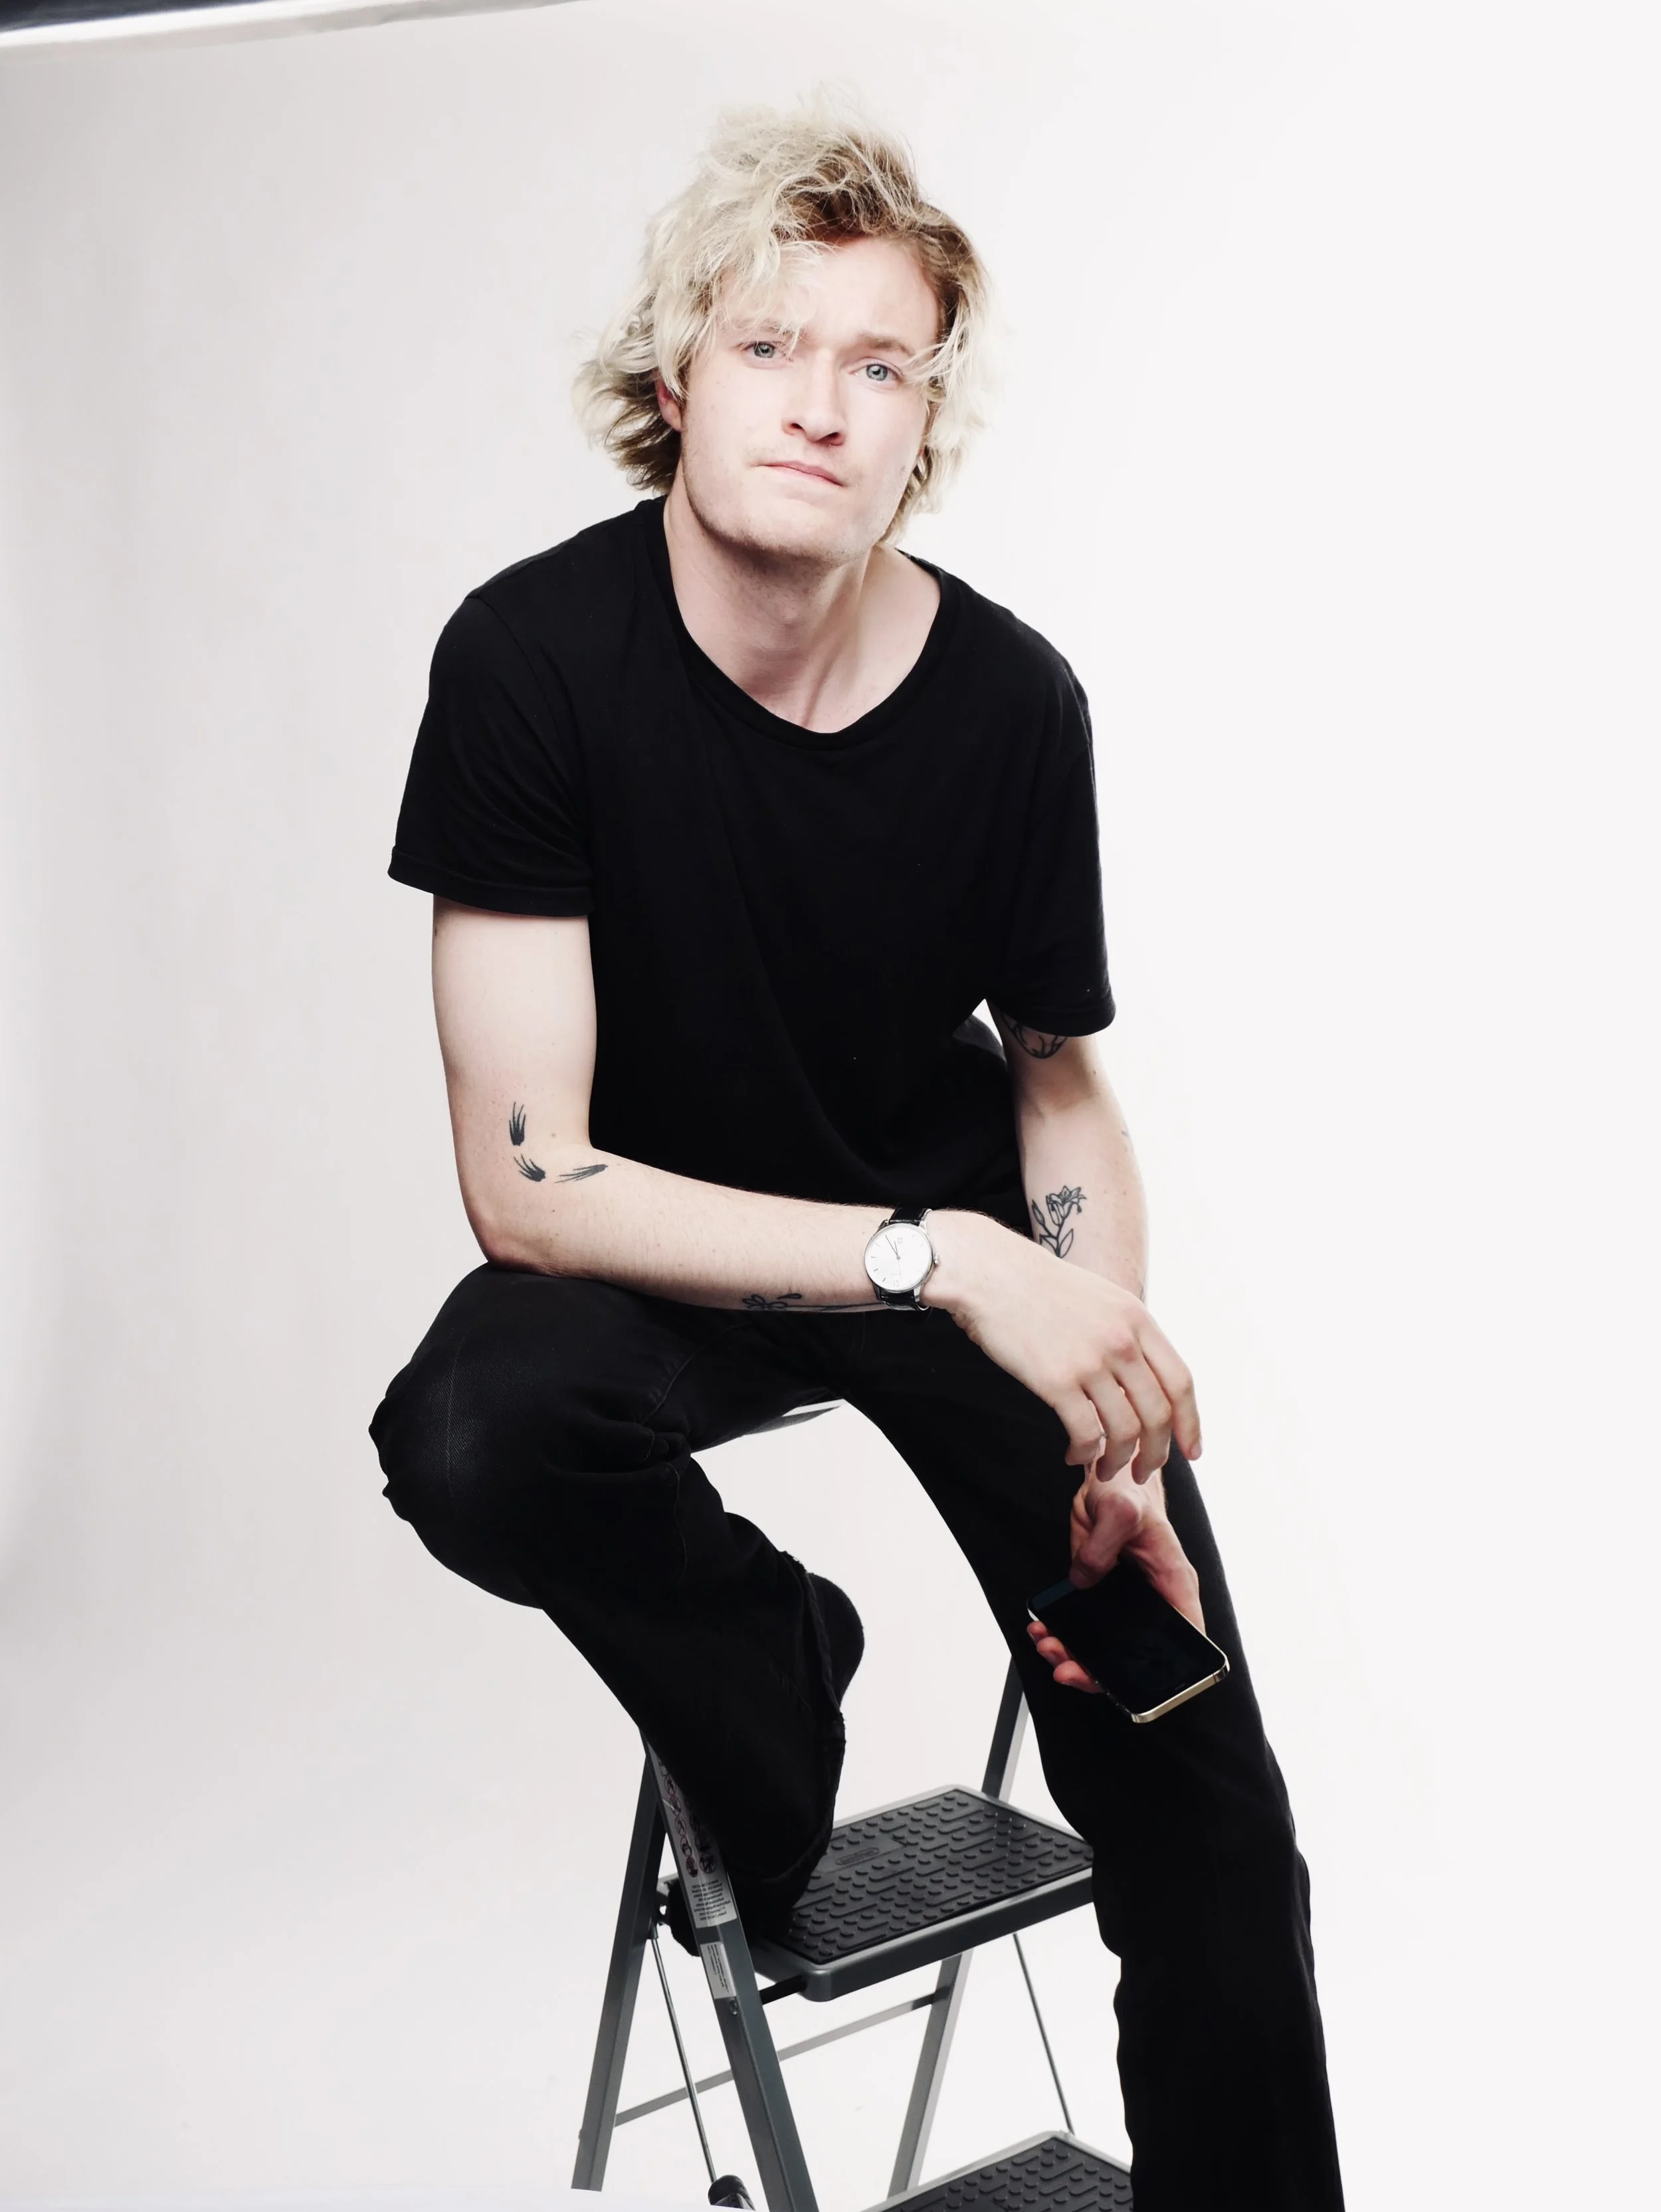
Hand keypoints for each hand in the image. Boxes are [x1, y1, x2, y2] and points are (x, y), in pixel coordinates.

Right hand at [927, 1211, 1200, 1480]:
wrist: (989, 1272)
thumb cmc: (1037, 1287)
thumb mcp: (1099, 1298)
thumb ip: (1126, 1333)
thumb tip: (1142, 1379)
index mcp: (1137, 1319)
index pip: (1180, 1381)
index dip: (1190, 1422)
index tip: (1191, 1450)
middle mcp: (1122, 1341)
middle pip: (1158, 1414)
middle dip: (1156, 1453)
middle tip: (1143, 1471)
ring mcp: (1090, 1361)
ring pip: (1125, 1430)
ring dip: (1118, 1460)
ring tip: (1106, 1470)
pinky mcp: (1056, 1380)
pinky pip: (1085, 1432)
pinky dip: (1084, 1452)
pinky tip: (1074, 1455)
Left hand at [1027, 1459, 1205, 1693]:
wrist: (1106, 1479)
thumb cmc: (1129, 1492)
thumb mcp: (1119, 1511)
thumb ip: (1102, 1547)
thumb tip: (1083, 1580)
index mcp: (1173, 1585)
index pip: (1185, 1639)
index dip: (1170, 1672)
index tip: (1136, 1687)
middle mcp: (1153, 1599)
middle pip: (1138, 1655)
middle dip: (1101, 1671)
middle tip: (1067, 1669)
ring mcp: (1124, 1601)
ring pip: (1106, 1647)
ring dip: (1075, 1655)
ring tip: (1048, 1647)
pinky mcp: (1098, 1594)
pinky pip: (1083, 1626)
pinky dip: (1062, 1634)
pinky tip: (1043, 1629)